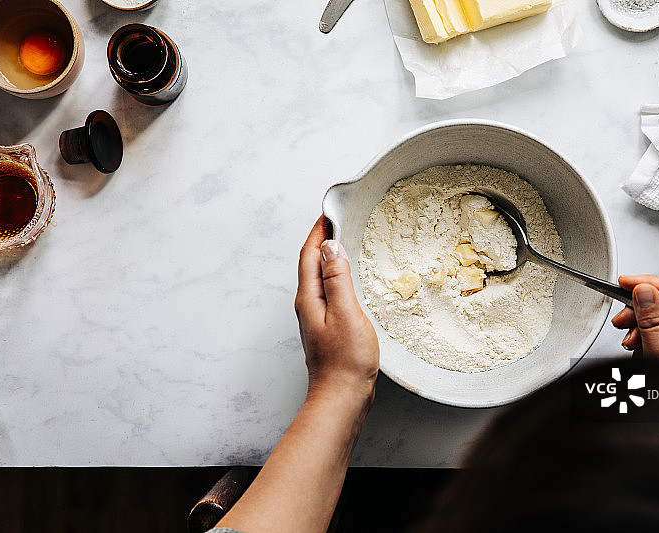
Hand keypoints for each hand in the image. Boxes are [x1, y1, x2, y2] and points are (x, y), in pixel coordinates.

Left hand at [294, 216, 378, 402]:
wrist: (342, 397)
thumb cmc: (346, 361)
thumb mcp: (346, 313)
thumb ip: (337, 279)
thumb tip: (330, 247)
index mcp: (309, 298)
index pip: (308, 255)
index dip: (317, 232)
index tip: (329, 213)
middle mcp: (308, 306)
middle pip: (310, 264)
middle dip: (321, 240)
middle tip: (338, 222)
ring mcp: (317, 318)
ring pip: (319, 279)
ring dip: (328, 258)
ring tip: (344, 243)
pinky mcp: (328, 328)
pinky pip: (329, 293)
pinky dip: (336, 277)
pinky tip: (349, 280)